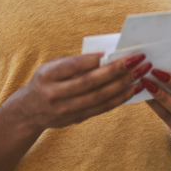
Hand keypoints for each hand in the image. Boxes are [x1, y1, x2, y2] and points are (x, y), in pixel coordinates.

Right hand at [17, 53, 150, 130]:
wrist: (29, 111)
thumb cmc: (47, 80)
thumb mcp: (52, 67)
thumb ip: (75, 62)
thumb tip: (107, 56)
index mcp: (48, 75)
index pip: (74, 66)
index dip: (95, 59)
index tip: (115, 51)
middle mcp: (55, 94)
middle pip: (90, 82)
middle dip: (116, 70)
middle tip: (137, 60)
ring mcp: (66, 109)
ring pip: (99, 97)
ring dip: (123, 85)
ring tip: (140, 74)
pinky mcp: (76, 119)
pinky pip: (102, 108)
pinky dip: (119, 98)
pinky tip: (132, 89)